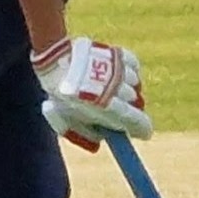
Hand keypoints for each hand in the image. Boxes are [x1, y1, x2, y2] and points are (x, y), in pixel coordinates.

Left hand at [33, 35, 152, 149]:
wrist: (55, 60)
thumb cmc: (60, 94)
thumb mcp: (67, 122)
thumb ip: (86, 134)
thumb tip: (101, 143)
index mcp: (107, 108)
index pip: (138, 122)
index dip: (143, 129)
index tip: (144, 133)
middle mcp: (118, 89)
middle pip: (137, 104)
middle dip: (131, 109)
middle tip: (121, 110)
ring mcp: (120, 70)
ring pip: (135, 84)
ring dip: (127, 89)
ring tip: (110, 87)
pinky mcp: (119, 54)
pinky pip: (134, 65)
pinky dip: (129, 70)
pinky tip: (118, 73)